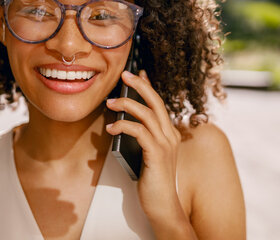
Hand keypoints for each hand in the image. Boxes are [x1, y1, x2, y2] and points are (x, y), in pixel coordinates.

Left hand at [105, 70, 196, 238]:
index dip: (148, 86)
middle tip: (124, 75)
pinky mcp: (157, 154)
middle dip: (139, 85)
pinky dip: (124, 126)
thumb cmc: (152, 180)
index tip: (137, 73)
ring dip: (126, 105)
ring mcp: (165, 144)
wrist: (162, 205)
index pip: (158, 103)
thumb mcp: (147, 154)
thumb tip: (122, 122)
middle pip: (155, 101)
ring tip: (110, 104)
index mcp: (169, 133)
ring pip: (146, 114)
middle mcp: (170, 135)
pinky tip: (112, 129)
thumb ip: (141, 137)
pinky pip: (139, 132)